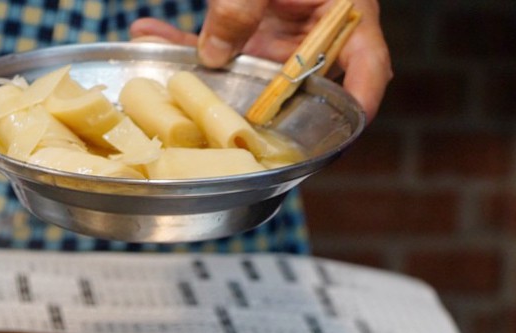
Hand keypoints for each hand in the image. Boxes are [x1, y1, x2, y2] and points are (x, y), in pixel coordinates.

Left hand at [131, 0, 391, 119]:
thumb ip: (242, 6)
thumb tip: (214, 55)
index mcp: (346, 13)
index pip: (367, 69)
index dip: (357, 106)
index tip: (336, 137)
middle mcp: (317, 31)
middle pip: (297, 85)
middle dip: (253, 106)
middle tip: (215, 123)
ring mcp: (284, 32)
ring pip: (249, 70)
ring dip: (203, 73)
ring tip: (158, 73)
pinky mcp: (254, 25)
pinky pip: (223, 43)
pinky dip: (186, 42)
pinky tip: (147, 32)